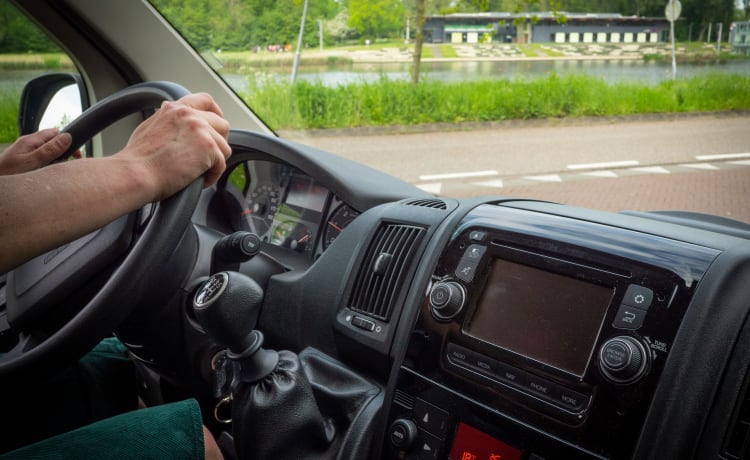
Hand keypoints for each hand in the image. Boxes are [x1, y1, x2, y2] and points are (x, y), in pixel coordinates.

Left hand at [0, 128, 74, 174]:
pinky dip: (48, 163)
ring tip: (60, 168)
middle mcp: (28, 144)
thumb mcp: (32, 162)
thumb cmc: (8, 173)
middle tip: (70, 162)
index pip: (55, 132)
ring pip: (47, 150)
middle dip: (63, 150)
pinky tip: (49, 172)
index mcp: (30, 140)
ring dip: (56, 158)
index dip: (68, 141)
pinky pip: (41, 158)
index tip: (75, 154)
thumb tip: (67, 137)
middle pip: (52, 140)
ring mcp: (25, 152)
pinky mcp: (24, 161)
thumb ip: (50, 149)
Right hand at [117, 93, 231, 200]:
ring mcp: (201, 130)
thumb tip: (172, 120)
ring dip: (214, 163)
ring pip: (224, 147)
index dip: (216, 113)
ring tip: (197, 173)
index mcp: (176, 109)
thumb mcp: (149, 127)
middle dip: (218, 143)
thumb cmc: (138, 159)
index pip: (205, 101)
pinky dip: (212, 176)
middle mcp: (190, 115)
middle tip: (207, 158)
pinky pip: (222, 164)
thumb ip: (166, 120)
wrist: (135, 174)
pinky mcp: (208, 147)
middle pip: (222, 125)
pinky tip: (199, 180)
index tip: (217, 127)